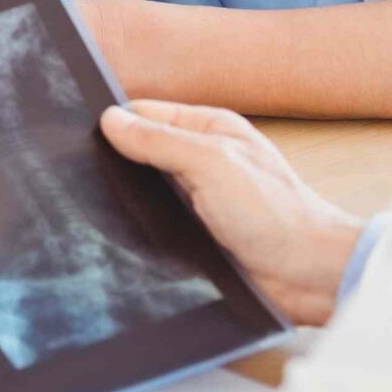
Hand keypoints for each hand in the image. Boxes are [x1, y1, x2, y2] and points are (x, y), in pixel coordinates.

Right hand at [98, 100, 363, 325]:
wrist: (310, 277)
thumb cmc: (277, 215)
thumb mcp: (213, 163)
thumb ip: (160, 140)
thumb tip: (110, 121)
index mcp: (210, 129)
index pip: (145, 113)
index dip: (115, 121)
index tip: (81, 134)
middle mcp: (203, 161)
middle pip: (141, 152)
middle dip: (117, 163)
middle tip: (85, 174)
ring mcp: (198, 200)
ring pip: (144, 192)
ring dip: (129, 201)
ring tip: (102, 207)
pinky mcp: (195, 236)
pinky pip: (154, 226)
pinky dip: (141, 229)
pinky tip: (125, 236)